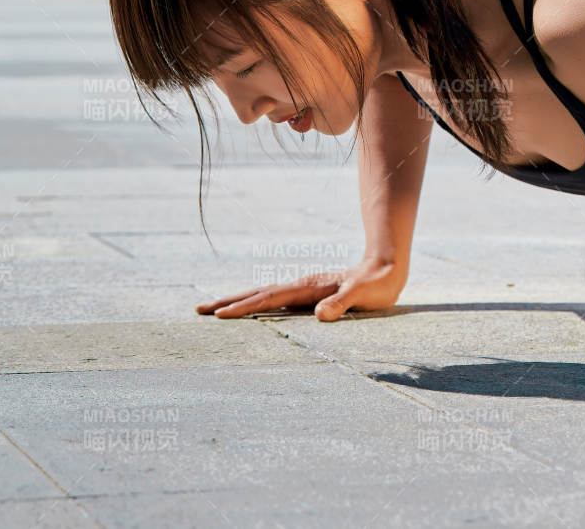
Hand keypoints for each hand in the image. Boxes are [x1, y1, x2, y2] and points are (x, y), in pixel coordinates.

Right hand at [194, 257, 405, 321]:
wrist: (387, 269)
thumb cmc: (377, 284)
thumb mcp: (364, 295)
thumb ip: (343, 302)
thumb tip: (319, 315)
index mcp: (308, 287)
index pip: (270, 299)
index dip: (245, 308)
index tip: (220, 315)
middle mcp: (300, 286)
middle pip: (257, 294)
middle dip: (228, 302)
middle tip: (198, 310)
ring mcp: (301, 290)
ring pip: (262, 295)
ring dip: (237, 302)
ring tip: (211, 310)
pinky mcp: (306, 295)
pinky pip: (273, 301)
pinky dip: (254, 305)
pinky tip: (247, 312)